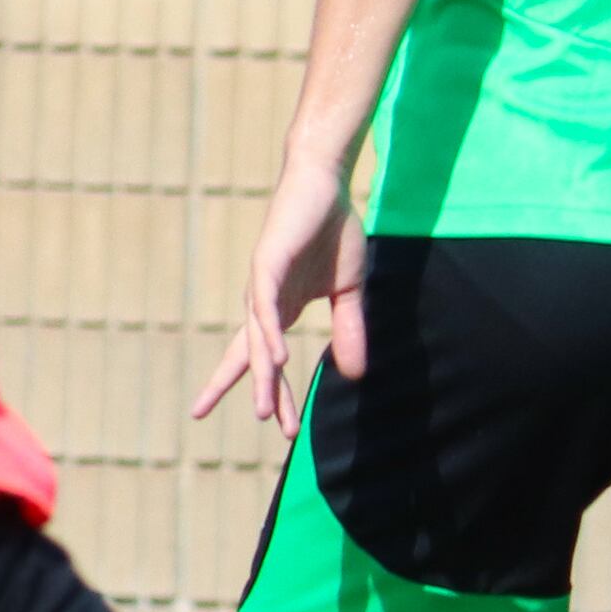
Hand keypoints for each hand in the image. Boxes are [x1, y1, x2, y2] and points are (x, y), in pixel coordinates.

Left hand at [192, 155, 360, 431]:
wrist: (325, 187)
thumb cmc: (332, 234)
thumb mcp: (348, 291)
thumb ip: (348, 330)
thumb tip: (355, 374)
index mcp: (279, 308)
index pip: (267, 358)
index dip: (270, 389)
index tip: (275, 425)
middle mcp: (263, 300)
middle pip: (255, 356)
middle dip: (262, 391)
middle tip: (266, 424)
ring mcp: (261, 282)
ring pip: (258, 337)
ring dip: (262, 373)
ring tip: (265, 408)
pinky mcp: (267, 262)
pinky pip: (264, 303)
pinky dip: (268, 331)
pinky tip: (274, 358)